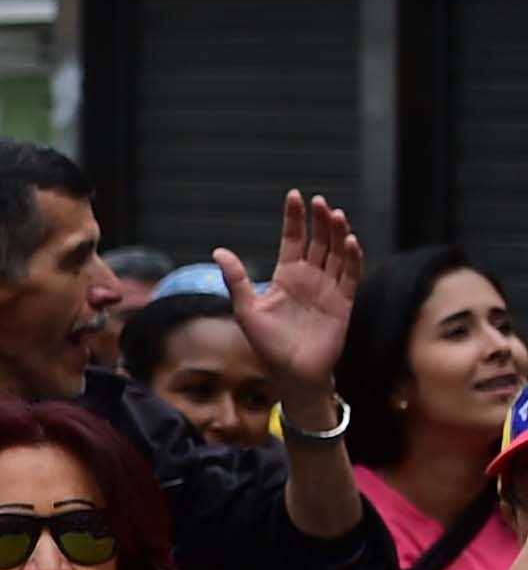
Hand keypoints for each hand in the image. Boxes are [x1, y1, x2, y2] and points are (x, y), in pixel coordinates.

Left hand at [222, 190, 361, 422]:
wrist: (292, 373)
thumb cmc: (267, 344)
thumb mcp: (246, 309)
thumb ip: (236, 280)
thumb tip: (218, 251)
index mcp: (286, 276)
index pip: (293, 240)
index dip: (294, 219)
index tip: (294, 196)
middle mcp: (309, 278)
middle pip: (318, 242)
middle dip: (319, 221)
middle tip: (319, 202)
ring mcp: (328, 289)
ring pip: (336, 254)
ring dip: (337, 235)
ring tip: (336, 215)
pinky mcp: (343, 303)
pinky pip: (350, 276)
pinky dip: (351, 259)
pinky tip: (350, 242)